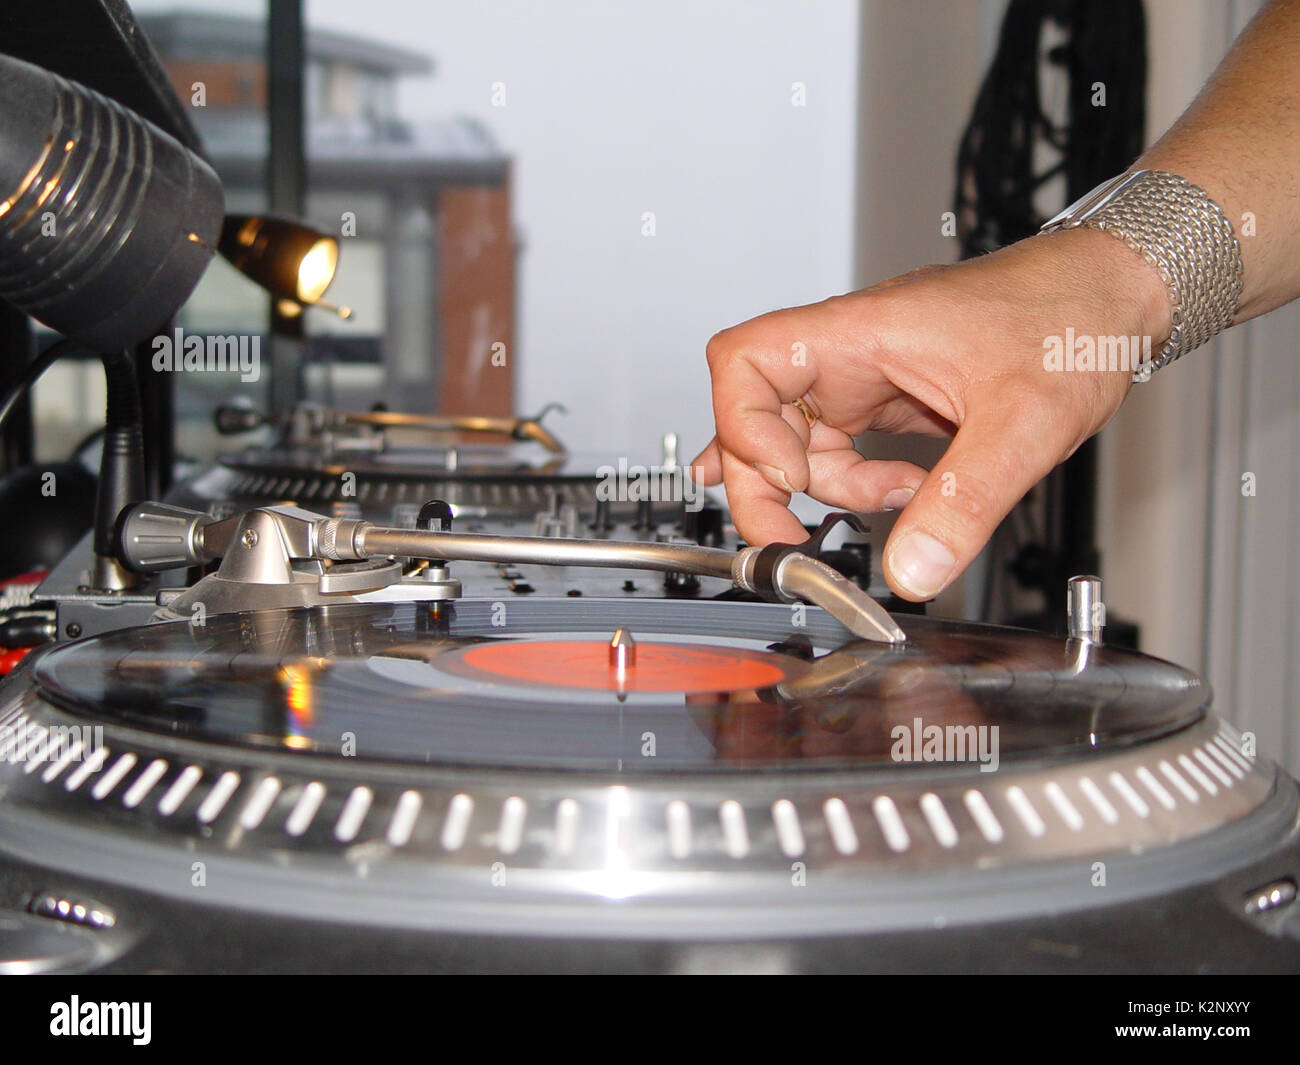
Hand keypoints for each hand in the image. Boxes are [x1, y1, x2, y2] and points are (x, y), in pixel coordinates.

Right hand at [693, 228, 1170, 601]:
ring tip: (897, 504)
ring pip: (800, 441)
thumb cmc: (1071, 316)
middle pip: (758, 416)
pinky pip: (844, 449)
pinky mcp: (890, 398)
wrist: (1115, 297)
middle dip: (767, 485)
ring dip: (828, 489)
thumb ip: (965, 500)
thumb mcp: (1025, 421)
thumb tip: (913, 570)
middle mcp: (852, 351)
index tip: (784, 479)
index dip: (743, 425)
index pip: (744, 361)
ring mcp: (868, 375)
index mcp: (862, 331)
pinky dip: (860, 485)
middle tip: (790, 540)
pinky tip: (903, 493)